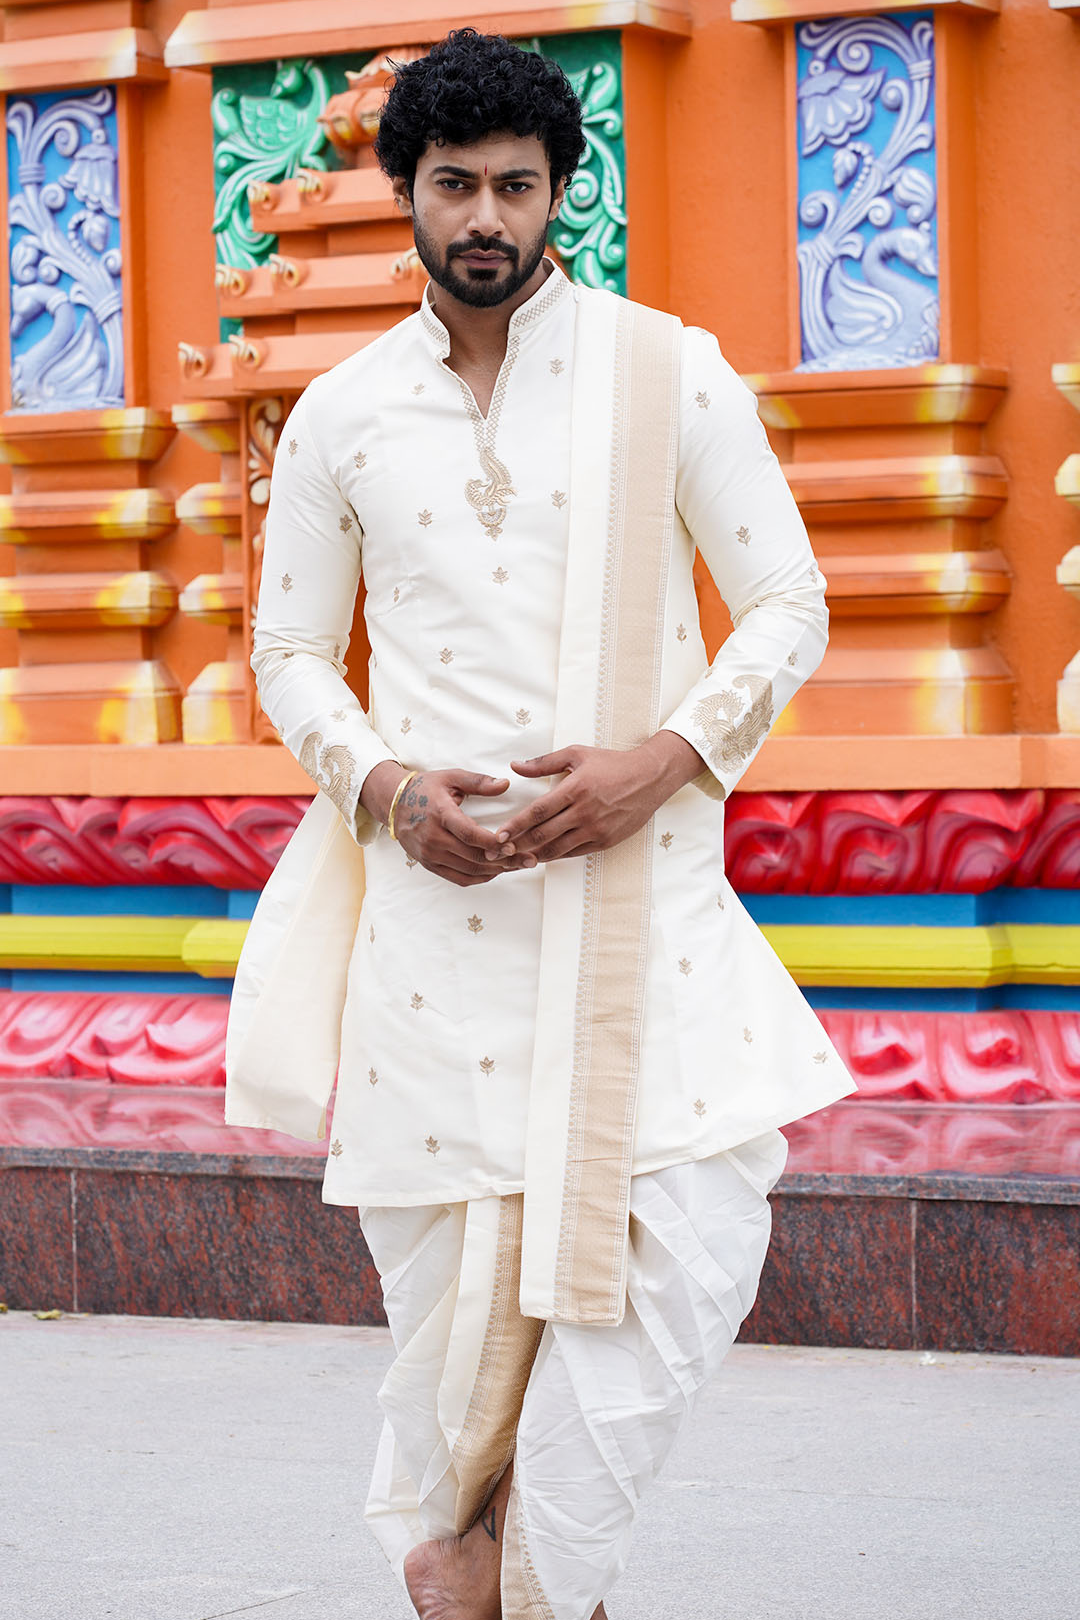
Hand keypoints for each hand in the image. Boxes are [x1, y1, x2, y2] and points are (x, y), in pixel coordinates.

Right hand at [360, 762, 536, 886]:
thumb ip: (479, 782)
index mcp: (441, 814)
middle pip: (474, 856)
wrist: (395, 804)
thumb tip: (505, 784)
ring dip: (497, 871)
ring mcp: (431, 854)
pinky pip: (459, 878)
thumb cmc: (426, 788)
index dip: (492, 842)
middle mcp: (434, 838)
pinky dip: (481, 878)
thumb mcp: (451, 777)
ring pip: (469, 870)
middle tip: (529, 859)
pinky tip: (497, 872)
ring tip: (519, 866)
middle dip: (505, 860)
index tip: (513, 844)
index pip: (468, 833)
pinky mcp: (430, 865)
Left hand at [493, 731, 704, 862]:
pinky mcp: (605, 841)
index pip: (537, 812)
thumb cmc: (612, 763)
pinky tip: (541, 856)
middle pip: (543, 834)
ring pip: (557, 848)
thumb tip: (515, 766)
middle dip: (517, 846)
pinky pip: (574, 853)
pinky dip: (555, 856)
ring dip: (534, 855)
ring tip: (515, 859)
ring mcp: (596, 829)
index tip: (498, 835)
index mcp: (575, 789)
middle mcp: (585, 812)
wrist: (650, 778)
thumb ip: (544, 762)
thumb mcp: (577, 754)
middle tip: (498, 853)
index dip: (515, 825)